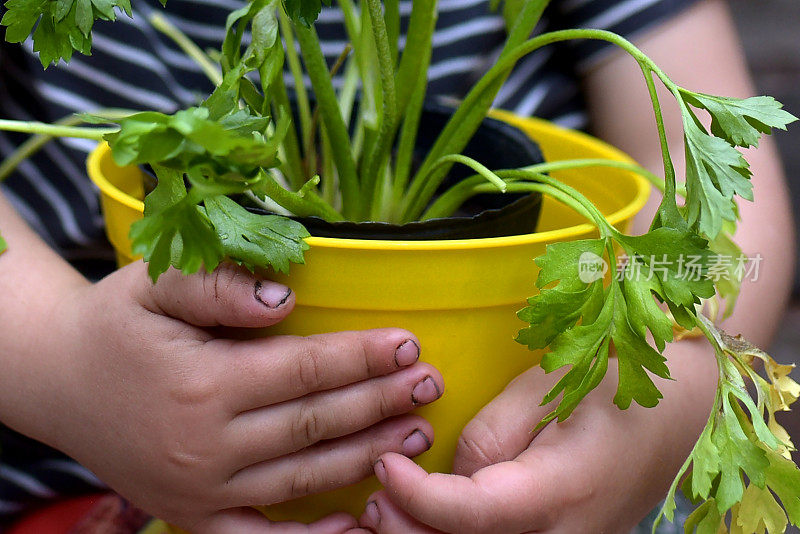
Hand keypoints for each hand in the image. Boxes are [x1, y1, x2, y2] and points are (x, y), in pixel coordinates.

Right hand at [11, 262, 442, 532]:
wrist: (61, 379)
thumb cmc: (117, 324)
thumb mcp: (153, 284)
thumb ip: (216, 285)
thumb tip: (284, 299)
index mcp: (201, 384)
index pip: (303, 370)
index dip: (360, 357)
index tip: (408, 343)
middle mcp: (206, 446)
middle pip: (314, 424)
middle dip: (379, 402)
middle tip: (430, 384)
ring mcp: (202, 491)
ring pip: (304, 476)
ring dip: (367, 455)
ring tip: (416, 432)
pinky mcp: (194, 517)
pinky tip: (358, 523)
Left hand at [358, 344, 715, 533]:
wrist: (684, 411)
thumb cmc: (616, 382)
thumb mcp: (550, 387)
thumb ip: (490, 434)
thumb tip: (449, 472)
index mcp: (561, 491)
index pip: (473, 515)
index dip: (418, 498)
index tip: (383, 466)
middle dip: (411, 533)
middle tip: (374, 495)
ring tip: (390, 505)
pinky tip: (427, 516)